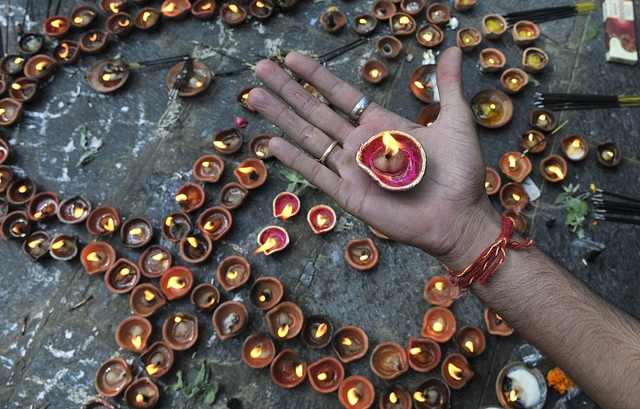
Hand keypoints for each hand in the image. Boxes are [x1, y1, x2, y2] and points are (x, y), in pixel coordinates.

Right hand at [248, 47, 500, 269]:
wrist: (460, 217)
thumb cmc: (460, 174)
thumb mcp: (456, 122)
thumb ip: (448, 85)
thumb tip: (452, 46)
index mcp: (380, 125)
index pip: (340, 95)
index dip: (315, 77)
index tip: (292, 58)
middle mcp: (359, 145)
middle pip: (315, 111)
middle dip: (287, 90)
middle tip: (260, 68)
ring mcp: (351, 170)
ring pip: (309, 138)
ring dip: (282, 118)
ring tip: (255, 97)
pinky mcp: (349, 195)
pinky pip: (317, 174)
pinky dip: (295, 159)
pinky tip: (271, 144)